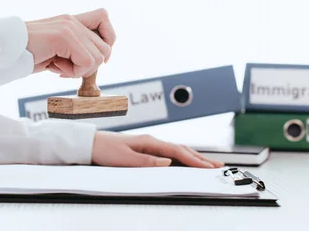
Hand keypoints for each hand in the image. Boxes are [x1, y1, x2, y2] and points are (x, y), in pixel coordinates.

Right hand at [25, 8, 115, 76]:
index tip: (90, 58)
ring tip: (57, 66)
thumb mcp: (57, 50)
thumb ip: (76, 49)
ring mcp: (69, 26)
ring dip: (79, 70)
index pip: (103, 17)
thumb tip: (100, 61)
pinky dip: (72, 73)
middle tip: (64, 67)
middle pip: (105, 47)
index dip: (106, 39)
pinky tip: (54, 67)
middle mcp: (72, 20)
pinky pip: (86, 62)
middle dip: (88, 65)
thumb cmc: (27, 55)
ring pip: (98, 57)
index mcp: (71, 20)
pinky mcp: (64, 36)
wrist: (2, 52)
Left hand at [91, 131, 224, 167]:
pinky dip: (182, 157)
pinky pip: (170, 152)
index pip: (177, 151)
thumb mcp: (124, 159)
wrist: (91, 144)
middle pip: (182, 149)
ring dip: (193, 157)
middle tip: (217, 166)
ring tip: (207, 164)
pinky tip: (186, 161)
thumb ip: (147, 162)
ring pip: (177, 150)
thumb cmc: (105, 151)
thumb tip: (168, 162)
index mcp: (149, 142)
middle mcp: (152, 141)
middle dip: (200, 158)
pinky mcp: (146, 149)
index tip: (208, 167)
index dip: (194, 160)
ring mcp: (150, 144)